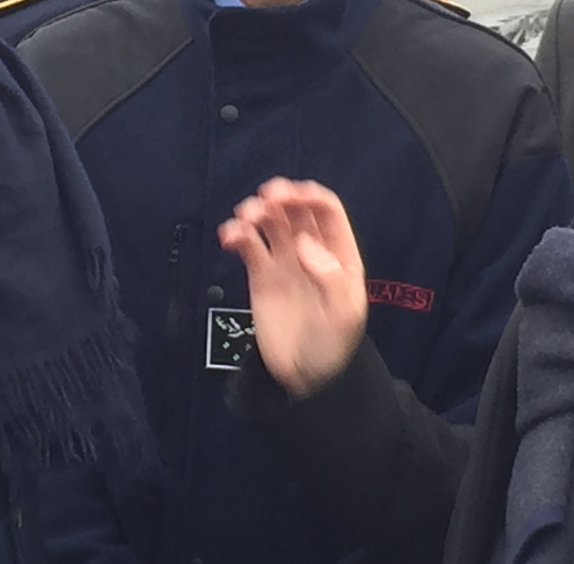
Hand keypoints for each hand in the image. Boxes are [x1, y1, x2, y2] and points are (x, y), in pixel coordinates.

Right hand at [218, 178, 367, 397]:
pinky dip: (237, 234)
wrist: (306, 378)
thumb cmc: (333, 347)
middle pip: (295, 210)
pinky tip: (230, 236)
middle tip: (266, 199)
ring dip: (256, 211)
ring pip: (269, 223)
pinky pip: (248, 246)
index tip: (291, 195)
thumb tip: (304, 244)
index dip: (310, 196)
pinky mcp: (261, 277)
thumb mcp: (344, 316)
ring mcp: (284, 263)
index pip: (326, 211)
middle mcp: (311, 252)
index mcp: (339, 255)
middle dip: (280, 197)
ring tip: (245, 218)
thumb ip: (329, 277)